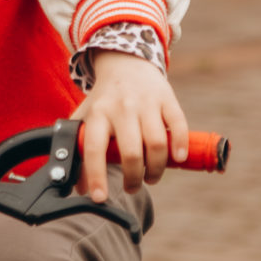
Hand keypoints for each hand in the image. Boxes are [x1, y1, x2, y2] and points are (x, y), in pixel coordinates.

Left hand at [72, 49, 190, 197]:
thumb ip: (79, 150)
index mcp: (98, 114)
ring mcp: (145, 102)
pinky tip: (178, 159)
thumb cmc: (104, 99)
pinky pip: (178, 125)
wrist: (125, 62)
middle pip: (131, 153)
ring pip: (157, 144)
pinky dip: (181, 145)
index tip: (100, 198)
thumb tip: (80, 188)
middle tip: (132, 186)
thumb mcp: (86, 118)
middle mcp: (121, 108)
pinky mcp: (167, 98)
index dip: (96, 176)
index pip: (94, 150)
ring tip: (151, 177)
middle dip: (133, 178)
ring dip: (156, 169)